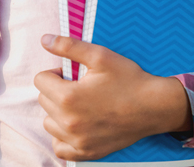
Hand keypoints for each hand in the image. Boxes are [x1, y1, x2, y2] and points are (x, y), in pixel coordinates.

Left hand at [34, 34, 192, 161]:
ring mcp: (77, 141)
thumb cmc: (129, 79)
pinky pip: (59, 148)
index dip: (55, 73)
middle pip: (43, 100)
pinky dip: (62, 137)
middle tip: (79, 86)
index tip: (70, 74)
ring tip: (79, 105)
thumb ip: (68, 46)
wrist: (153, 106)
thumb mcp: (100, 56)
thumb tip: (45, 40)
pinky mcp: (86, 152)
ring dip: (57, 113)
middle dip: (56, 90)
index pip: (40, 80)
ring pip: (49, 123)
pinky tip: (75, 125)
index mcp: (68, 97)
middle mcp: (69, 122)